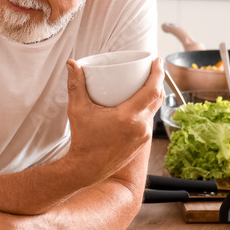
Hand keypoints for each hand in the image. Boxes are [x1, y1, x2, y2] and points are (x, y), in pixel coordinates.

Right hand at [66, 58, 163, 183]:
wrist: (86, 169)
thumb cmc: (82, 140)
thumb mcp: (78, 110)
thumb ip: (75, 85)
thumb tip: (71, 64)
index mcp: (129, 117)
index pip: (152, 90)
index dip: (157, 73)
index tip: (156, 60)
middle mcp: (141, 127)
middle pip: (157, 98)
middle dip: (158, 80)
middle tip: (152, 68)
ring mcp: (143, 137)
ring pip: (154, 110)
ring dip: (153, 95)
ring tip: (145, 83)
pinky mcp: (141, 144)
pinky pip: (149, 121)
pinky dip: (147, 108)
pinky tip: (139, 104)